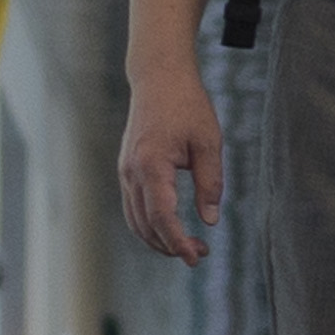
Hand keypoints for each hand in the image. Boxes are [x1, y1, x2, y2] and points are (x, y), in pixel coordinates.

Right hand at [118, 52, 227, 266]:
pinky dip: (149, 225)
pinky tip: (170, 228)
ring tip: (188, 245)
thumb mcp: (209, 142)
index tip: (196, 257)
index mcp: (152, 165)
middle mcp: (132, 172)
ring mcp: (125, 171)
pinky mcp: (126, 169)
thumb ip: (210, 182)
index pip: (162, 217)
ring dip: (158, 239)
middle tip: (201, 254)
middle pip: (146, 226)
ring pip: (135, 221)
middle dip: (171, 246)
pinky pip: (133, 207)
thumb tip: (210, 220)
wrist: (158, 77)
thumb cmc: (187, 105)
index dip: (178, 242)